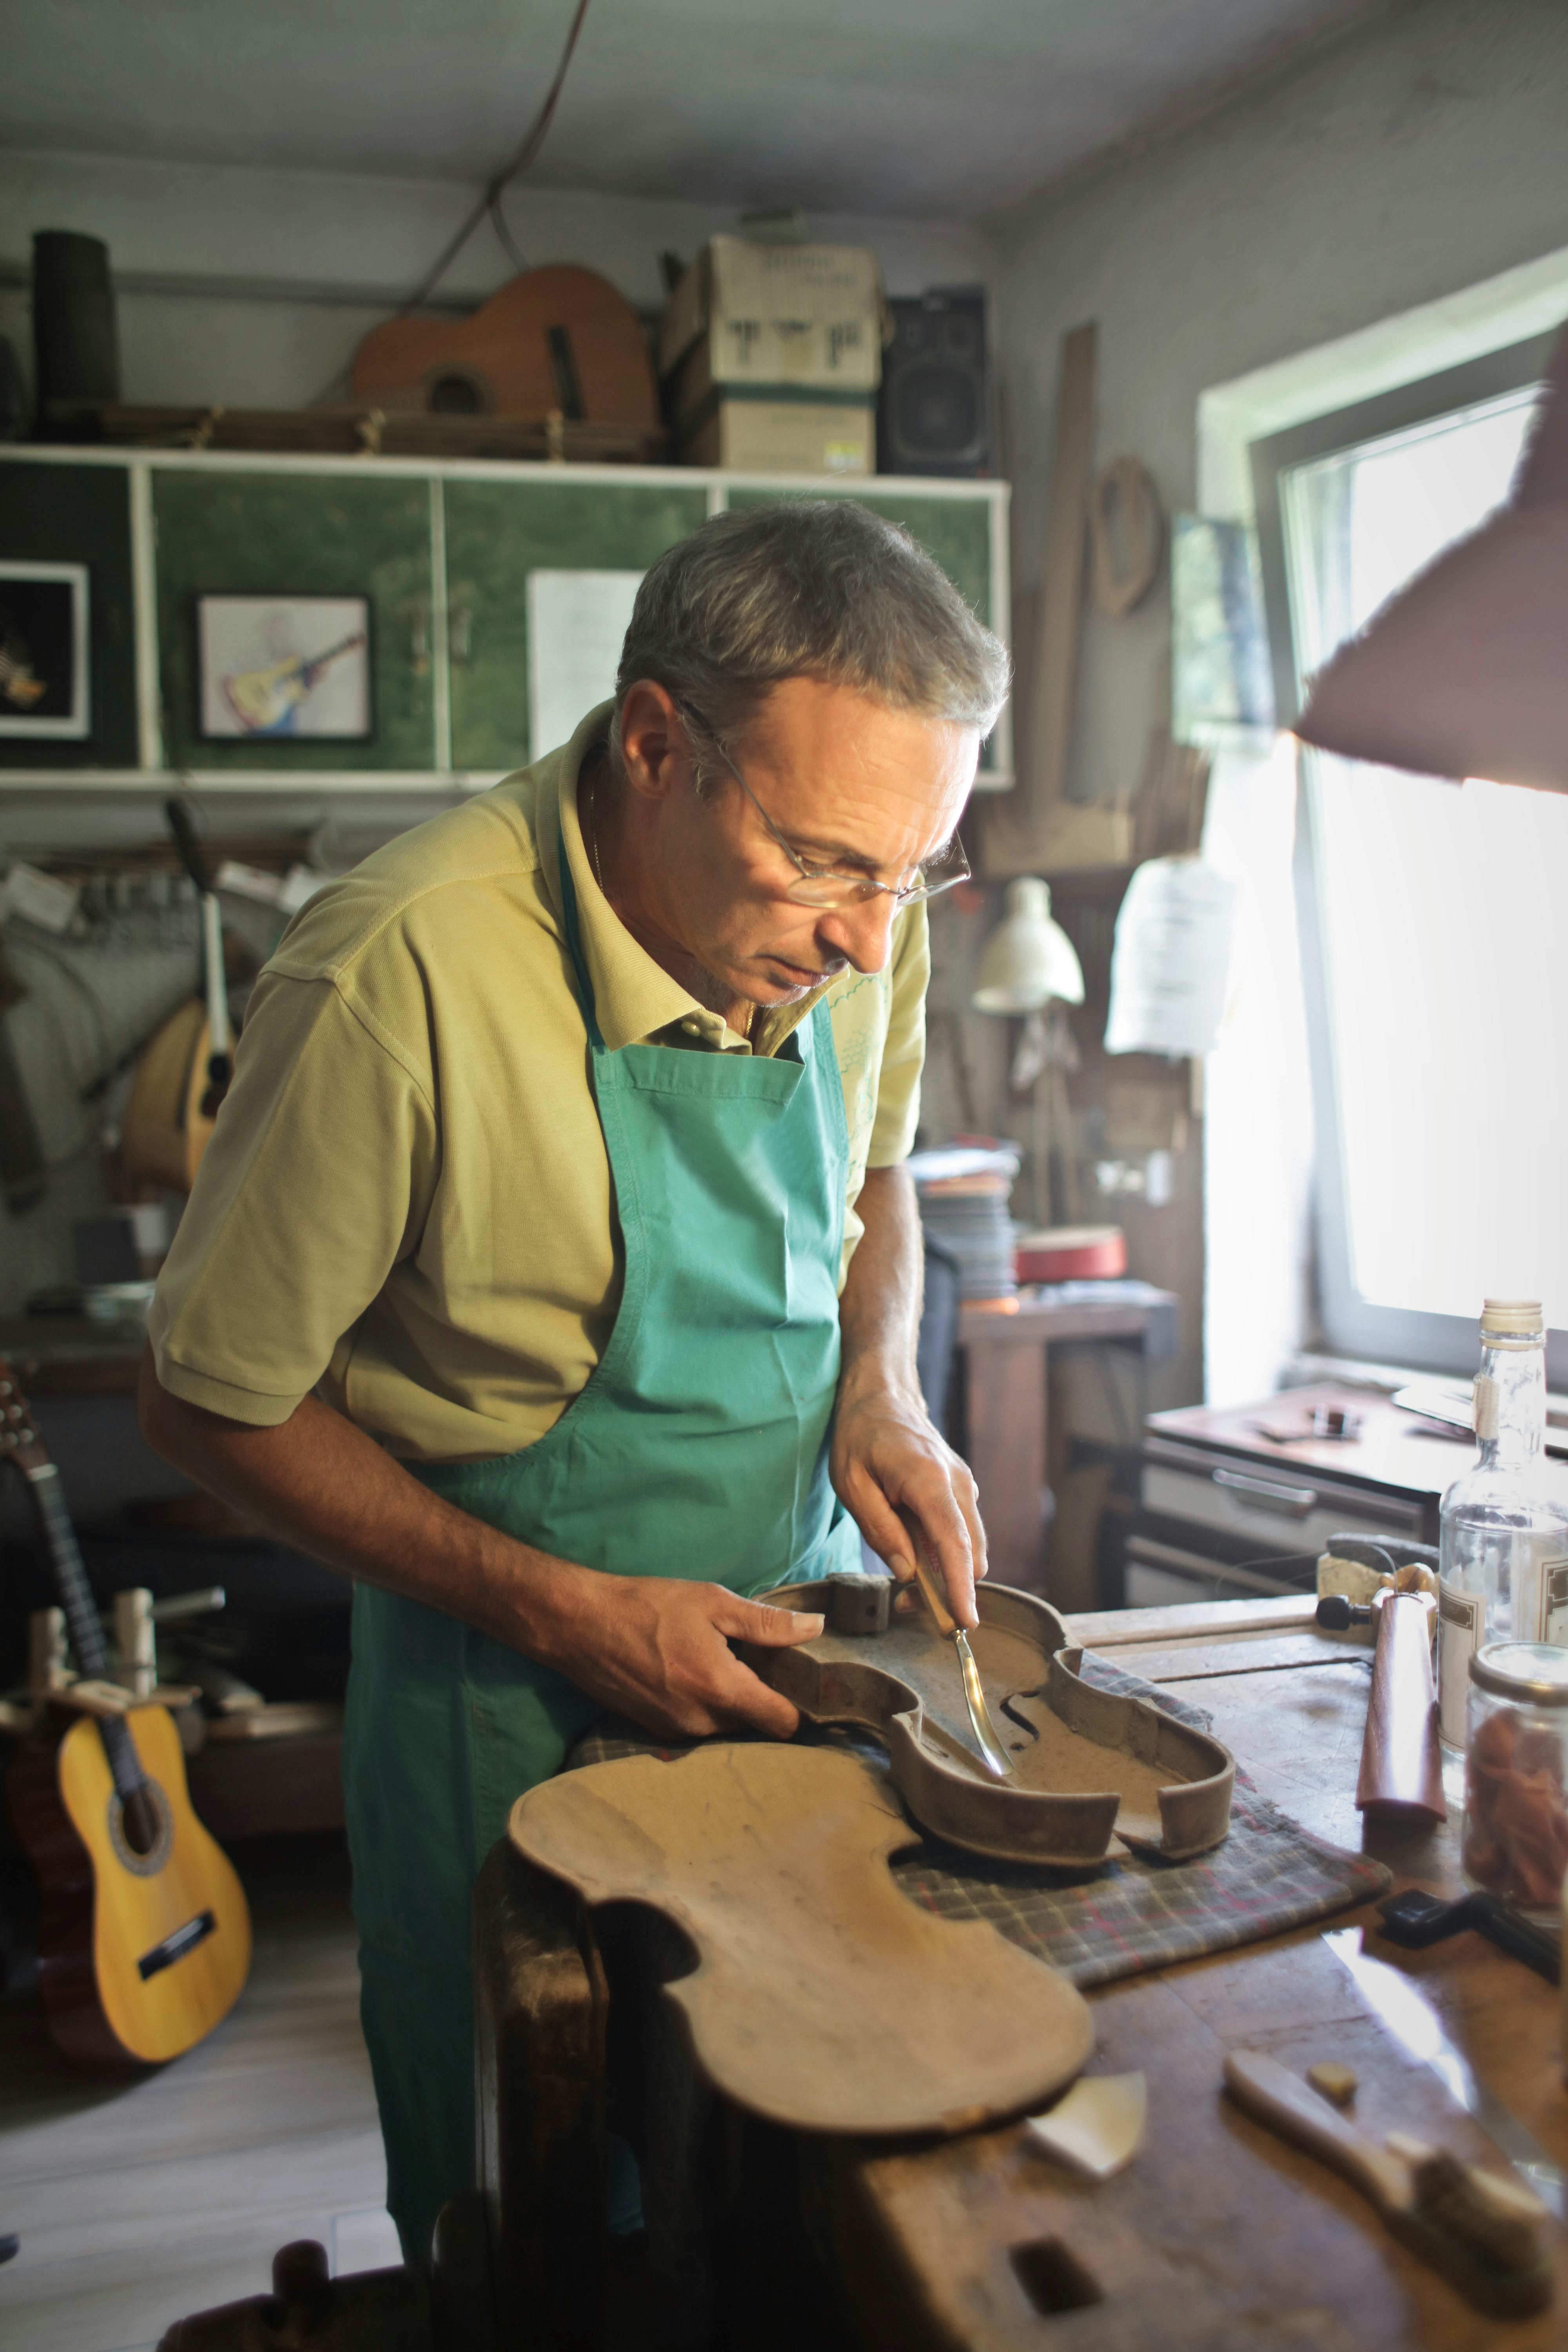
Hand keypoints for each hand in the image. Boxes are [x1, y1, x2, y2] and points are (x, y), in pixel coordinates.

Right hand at [532, 1568, 822, 1741]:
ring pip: (726, 1726)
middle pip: (755, 1725)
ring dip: (732, 1702)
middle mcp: (701, 1723)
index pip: (782, 1724)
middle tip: (762, 1661)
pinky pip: (698, 1725)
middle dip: (764, 1698)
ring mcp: (675, 1732)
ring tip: (723, 1662)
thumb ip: (767, 1623)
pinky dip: (705, 1705)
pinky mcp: (655, 1731)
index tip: (802, 1681)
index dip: (800, 1705)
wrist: (579, 1625)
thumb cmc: (647, 1607)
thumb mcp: (712, 1603)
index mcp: (721, 1690)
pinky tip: (692, 1671)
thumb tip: (816, 1627)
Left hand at [830, 1373, 986, 1627]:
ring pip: (971, 1546)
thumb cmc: (860, 1435)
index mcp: (929, 1481)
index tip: (966, 1622)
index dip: (960, 1588)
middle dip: (950, 1590)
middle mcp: (958, 1484)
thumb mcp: (852, 1484)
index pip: (954, 1545)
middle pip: (971, 1553)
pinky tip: (916, 1556)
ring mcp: (965, 1485)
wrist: (883, 1392)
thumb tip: (907, 1572)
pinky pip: (964, 1531)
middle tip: (907, 1606)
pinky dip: (948, 1553)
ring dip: (948, 1574)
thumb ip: (881, 1529)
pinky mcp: (962, 1488)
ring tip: (906, 1586)